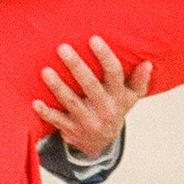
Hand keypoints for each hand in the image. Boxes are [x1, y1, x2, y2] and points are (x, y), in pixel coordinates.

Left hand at [31, 36, 151, 158]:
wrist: (101, 144)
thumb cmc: (114, 108)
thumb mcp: (130, 97)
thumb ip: (139, 80)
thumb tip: (148, 63)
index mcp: (119, 96)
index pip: (114, 73)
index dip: (104, 56)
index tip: (93, 39)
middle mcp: (105, 109)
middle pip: (90, 85)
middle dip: (76, 66)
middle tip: (62, 47)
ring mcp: (88, 121)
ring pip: (71, 102)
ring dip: (58, 87)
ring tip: (45, 70)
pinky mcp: (72, 130)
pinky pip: (58, 121)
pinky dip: (46, 112)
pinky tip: (36, 102)